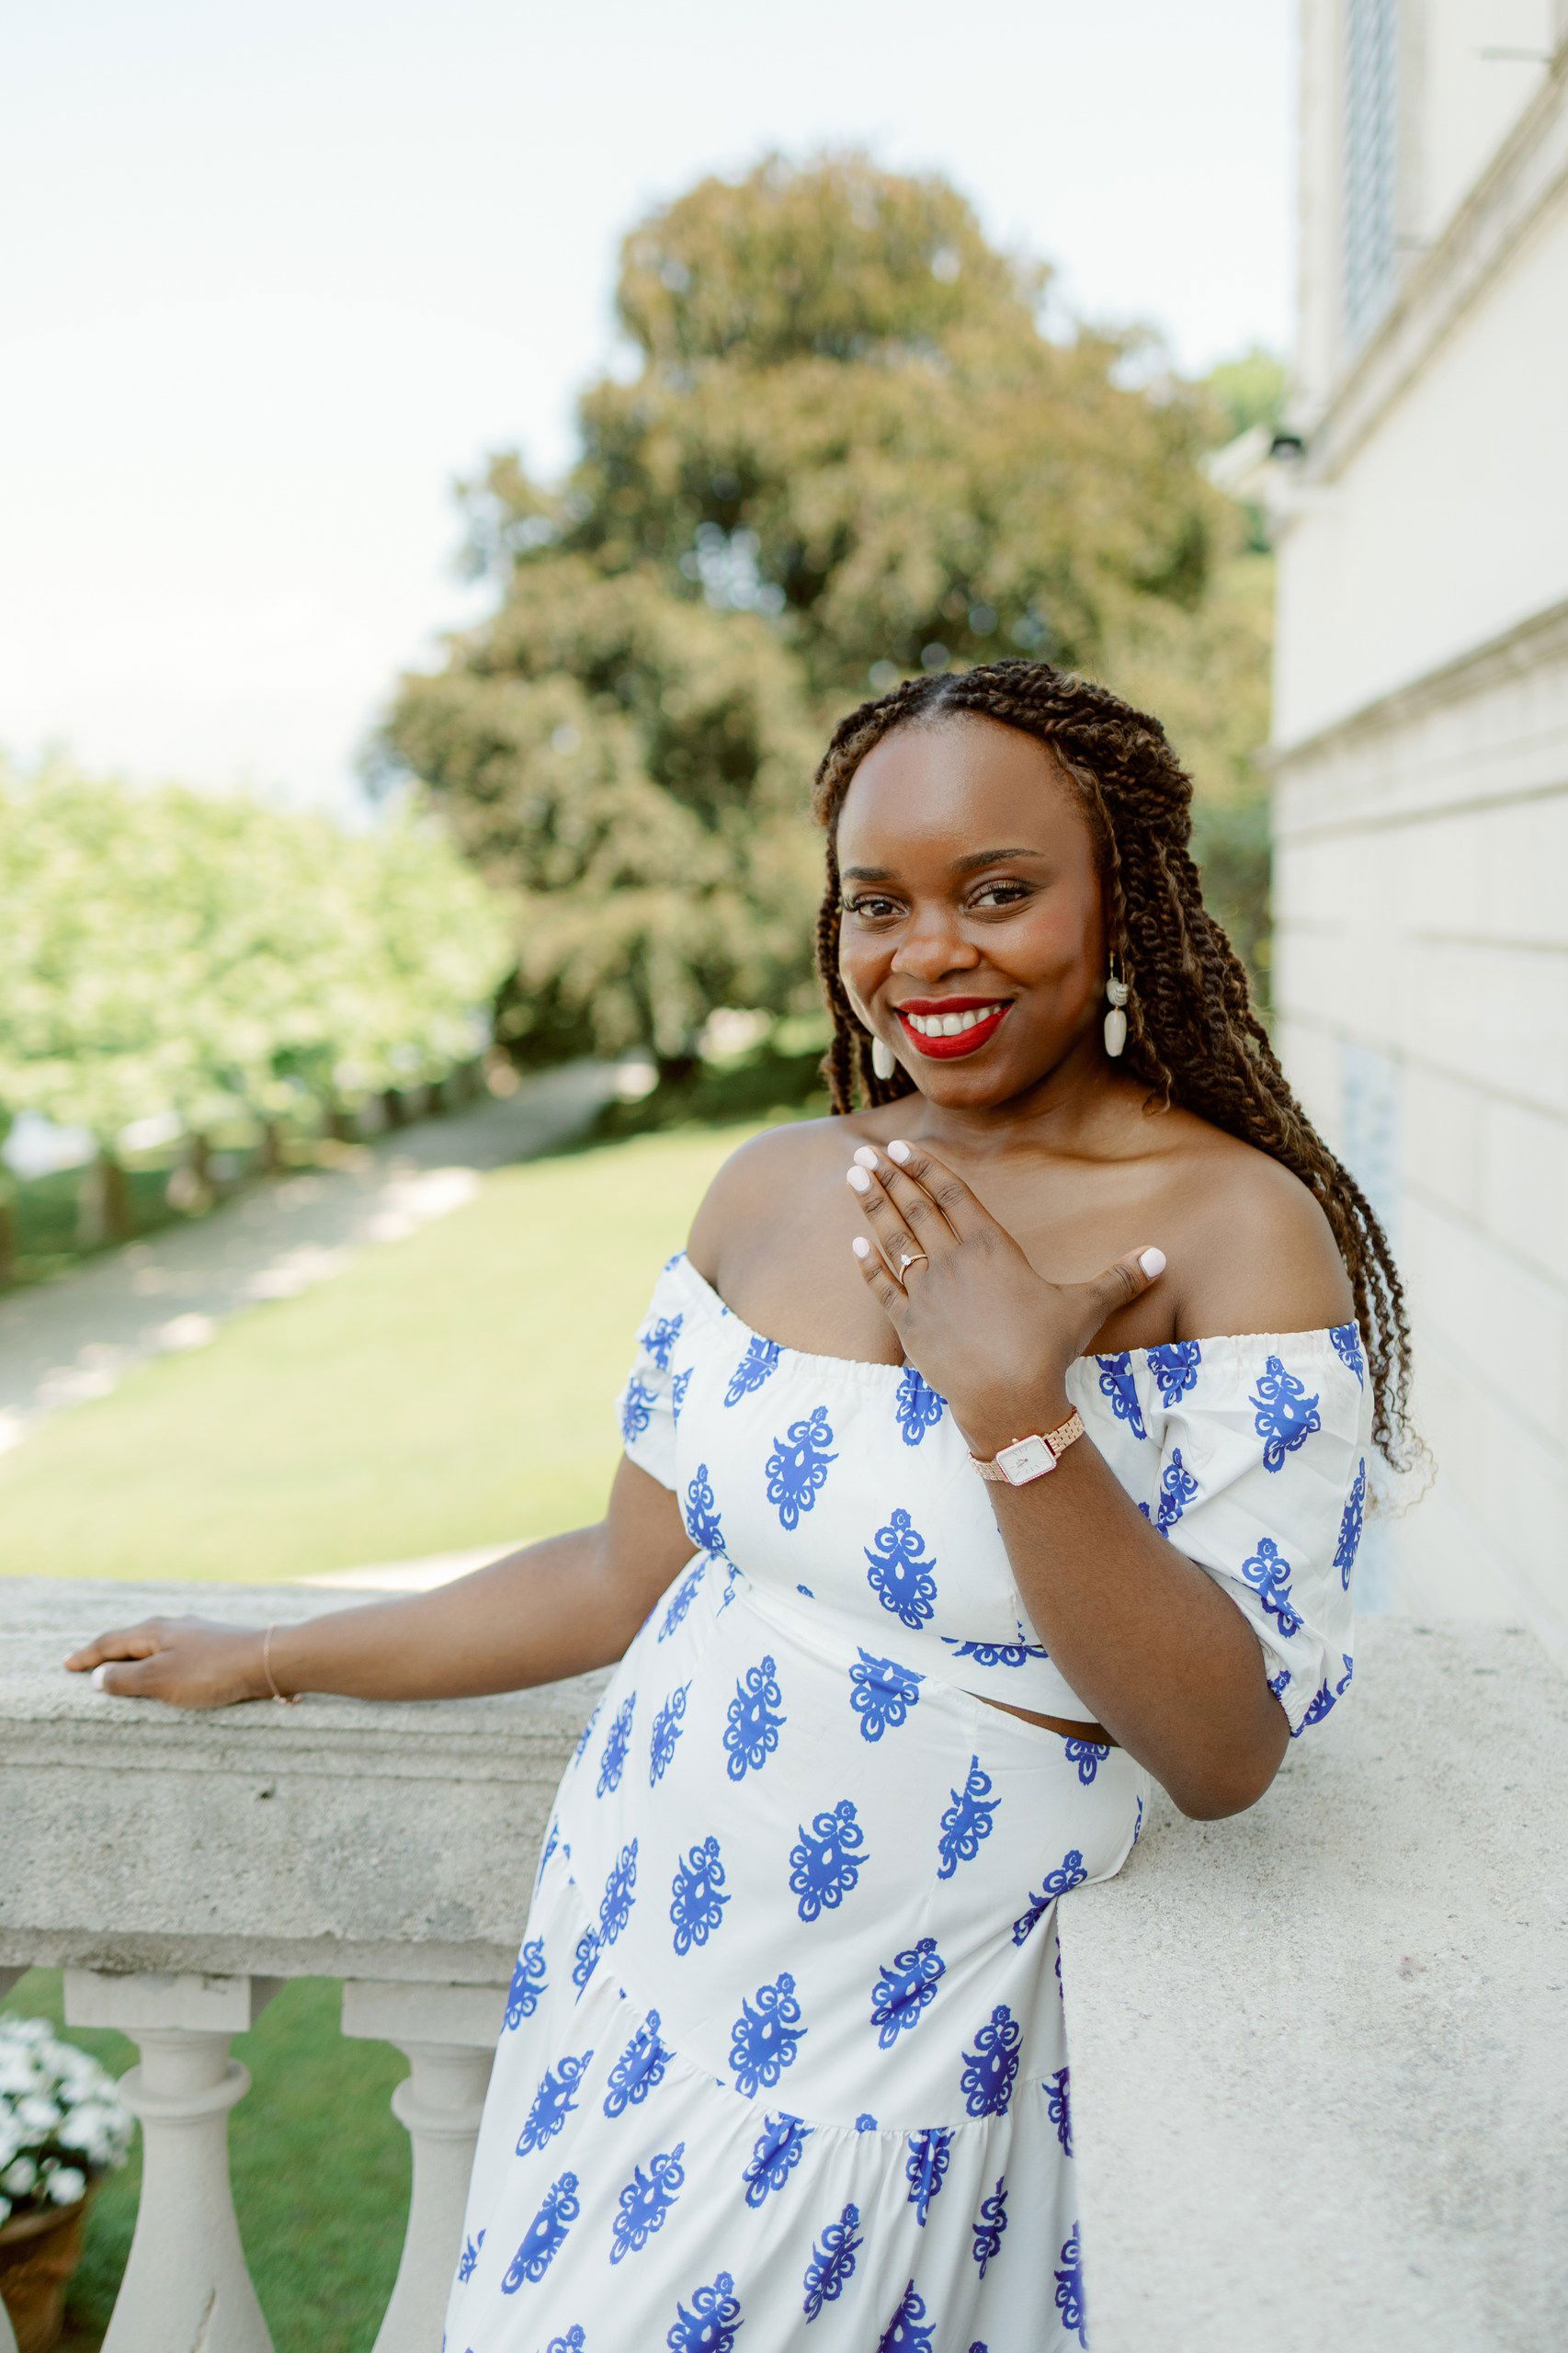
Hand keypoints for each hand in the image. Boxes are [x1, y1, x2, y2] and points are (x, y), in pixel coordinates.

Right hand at [63, 1616, 274, 1709]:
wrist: (268, 1660)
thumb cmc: (212, 1671)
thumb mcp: (161, 1679)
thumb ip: (127, 1678)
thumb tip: (98, 1677)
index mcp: (155, 1631)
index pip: (110, 1642)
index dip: (87, 1656)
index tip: (66, 1666)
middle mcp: (174, 1626)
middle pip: (131, 1639)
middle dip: (107, 1652)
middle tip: (86, 1665)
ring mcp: (196, 1633)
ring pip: (154, 1644)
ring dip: (134, 1657)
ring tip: (121, 1668)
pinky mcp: (215, 1645)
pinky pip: (174, 1652)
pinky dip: (158, 1662)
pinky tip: (167, 1670)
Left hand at [846, 1138, 1165, 1457]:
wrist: (1009, 1399)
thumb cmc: (1047, 1351)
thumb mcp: (1086, 1308)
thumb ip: (1119, 1279)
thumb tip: (1161, 1257)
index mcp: (991, 1247)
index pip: (952, 1195)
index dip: (926, 1168)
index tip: (903, 1147)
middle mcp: (953, 1261)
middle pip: (916, 1208)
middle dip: (890, 1176)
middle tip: (869, 1152)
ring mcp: (926, 1292)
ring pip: (893, 1239)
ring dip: (872, 1205)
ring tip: (853, 1175)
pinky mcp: (909, 1325)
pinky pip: (882, 1287)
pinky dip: (867, 1265)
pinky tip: (855, 1244)